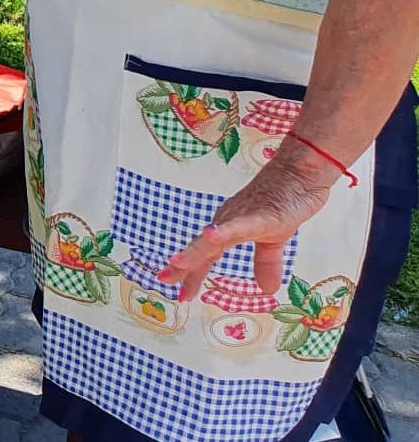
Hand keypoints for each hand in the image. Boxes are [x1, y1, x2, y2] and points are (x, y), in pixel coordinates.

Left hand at [158, 152, 335, 297]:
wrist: (300, 173)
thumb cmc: (285, 201)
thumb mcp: (275, 239)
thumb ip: (266, 262)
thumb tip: (267, 291)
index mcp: (228, 229)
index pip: (206, 254)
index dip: (192, 272)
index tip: (179, 291)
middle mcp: (227, 221)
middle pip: (202, 248)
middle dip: (184, 266)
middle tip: (164, 280)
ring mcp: (241, 217)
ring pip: (214, 239)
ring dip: (195, 251)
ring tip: (176, 263)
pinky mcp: (260, 215)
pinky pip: (240, 225)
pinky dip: (224, 231)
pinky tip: (211, 235)